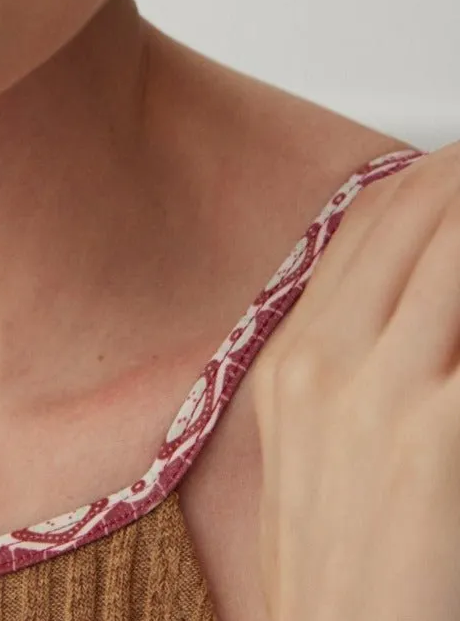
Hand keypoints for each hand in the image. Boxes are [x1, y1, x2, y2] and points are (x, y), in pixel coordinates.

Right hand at [250, 142, 459, 620]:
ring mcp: (373, 394)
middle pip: (403, 219)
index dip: (415, 179)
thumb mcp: (328, 463)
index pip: (358, 229)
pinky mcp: (432, 434)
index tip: (449, 157)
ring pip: (444, 246)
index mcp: (292, 366)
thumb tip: (428, 317)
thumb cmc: (350, 589)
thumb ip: (364, 376)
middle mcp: (321, 363)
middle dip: (456, 170)